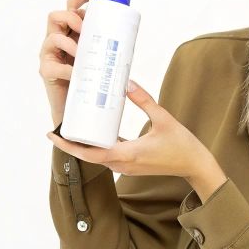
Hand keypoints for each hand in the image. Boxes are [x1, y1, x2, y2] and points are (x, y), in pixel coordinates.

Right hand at [39, 0, 97, 128]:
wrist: (76, 107)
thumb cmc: (89, 79)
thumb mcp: (100, 57)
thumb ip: (108, 46)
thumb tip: (129, 38)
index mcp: (71, 31)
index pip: (72, 6)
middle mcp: (57, 38)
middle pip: (57, 15)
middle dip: (72, 17)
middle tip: (84, 28)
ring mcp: (49, 54)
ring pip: (53, 36)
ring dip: (69, 42)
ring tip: (81, 52)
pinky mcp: (46, 71)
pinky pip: (54, 65)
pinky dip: (67, 68)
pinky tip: (77, 72)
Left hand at [47, 82, 225, 195]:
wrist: (195, 166)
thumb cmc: (182, 144)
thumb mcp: (163, 118)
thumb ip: (144, 100)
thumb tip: (126, 81)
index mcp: (128, 155)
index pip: (90, 153)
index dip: (69, 145)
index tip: (53, 135)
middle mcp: (123, 165)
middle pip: (88, 156)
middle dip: (71, 143)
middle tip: (55, 128)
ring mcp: (127, 167)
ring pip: (97, 157)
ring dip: (83, 145)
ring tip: (71, 128)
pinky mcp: (131, 165)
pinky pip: (108, 156)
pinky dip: (97, 146)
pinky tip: (94, 132)